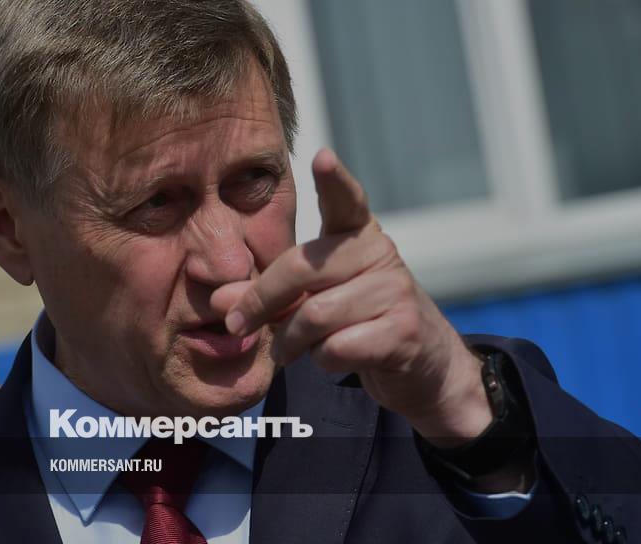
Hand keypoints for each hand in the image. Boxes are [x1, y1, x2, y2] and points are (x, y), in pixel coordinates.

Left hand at [212, 149, 492, 448]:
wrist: (421, 365)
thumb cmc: (355, 322)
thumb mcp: (311, 301)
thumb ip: (267, 294)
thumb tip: (219, 300)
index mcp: (357, 235)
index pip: (346, 200)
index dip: (334, 180)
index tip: (322, 157)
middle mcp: (380, 253)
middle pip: (300, 269)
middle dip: (259, 302)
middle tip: (236, 326)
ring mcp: (396, 290)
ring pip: (314, 316)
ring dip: (289, 342)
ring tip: (286, 351)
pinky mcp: (403, 330)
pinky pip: (337, 347)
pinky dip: (320, 361)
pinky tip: (331, 358)